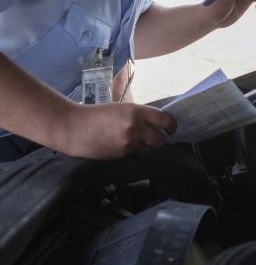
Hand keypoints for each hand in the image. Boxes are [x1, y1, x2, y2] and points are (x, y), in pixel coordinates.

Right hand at [58, 103, 176, 159]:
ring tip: (133, 142)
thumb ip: (139, 117)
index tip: (171, 129)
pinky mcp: (120, 155)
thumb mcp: (122, 109)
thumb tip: (156, 125)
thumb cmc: (97, 115)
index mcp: (136, 111)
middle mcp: (135, 127)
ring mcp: (128, 143)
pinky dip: (133, 152)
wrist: (74, 127)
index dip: (171, 126)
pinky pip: (135, 155)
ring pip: (148, 150)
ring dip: (145, 148)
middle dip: (158, 140)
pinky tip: (121, 146)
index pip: (165, 120)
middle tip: (153, 138)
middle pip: (160, 140)